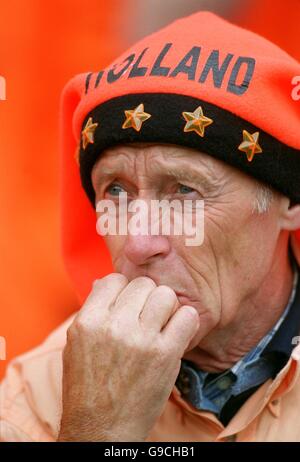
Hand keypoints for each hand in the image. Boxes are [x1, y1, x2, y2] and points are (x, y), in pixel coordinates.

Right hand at [57, 273, 199, 441]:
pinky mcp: (165, 354)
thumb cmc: (87, 388)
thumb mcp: (76, 345)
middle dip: (146, 297)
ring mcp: (141, 339)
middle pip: (143, 284)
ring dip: (166, 307)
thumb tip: (104, 282)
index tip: (129, 304)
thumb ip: (92, 311)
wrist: (102, 429)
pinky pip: (187, 316)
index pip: (114, 280)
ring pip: (165, 294)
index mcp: (88, 321)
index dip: (124, 289)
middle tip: (146, 316)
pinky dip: (185, 322)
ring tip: (161, 324)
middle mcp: (114, 325)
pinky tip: (176, 333)